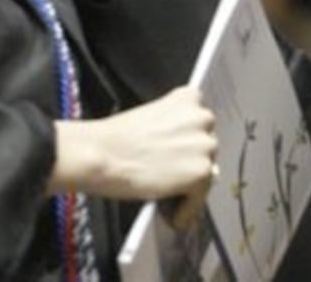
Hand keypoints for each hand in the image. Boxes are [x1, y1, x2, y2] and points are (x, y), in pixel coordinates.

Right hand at [49, 86, 216, 226]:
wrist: (102, 153)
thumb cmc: (116, 136)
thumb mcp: (150, 118)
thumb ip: (175, 129)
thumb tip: (190, 156)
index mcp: (187, 98)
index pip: (200, 120)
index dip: (188, 136)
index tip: (177, 148)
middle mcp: (201, 118)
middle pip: (207, 145)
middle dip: (192, 157)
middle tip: (169, 170)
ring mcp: (204, 146)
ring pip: (207, 171)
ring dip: (192, 182)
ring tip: (169, 193)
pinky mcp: (202, 173)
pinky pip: (199, 198)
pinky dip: (186, 208)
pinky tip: (171, 213)